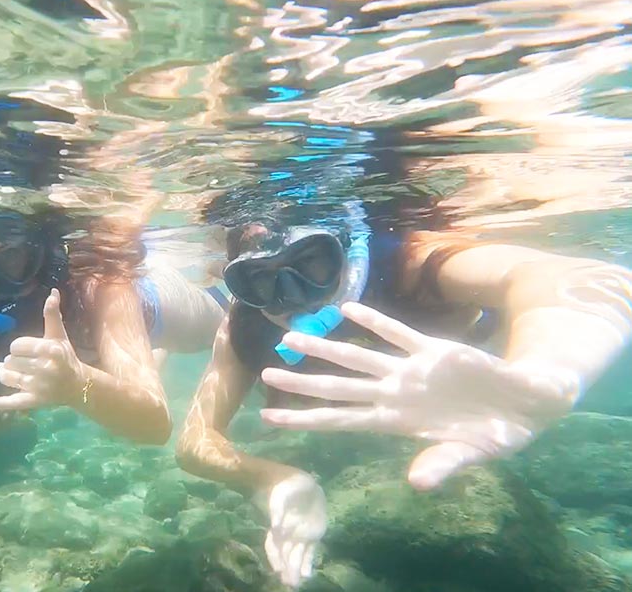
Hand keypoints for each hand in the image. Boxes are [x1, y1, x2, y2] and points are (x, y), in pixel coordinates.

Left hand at [0, 288, 83, 411]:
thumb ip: (52, 315)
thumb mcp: (59, 336)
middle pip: (10, 360)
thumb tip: (52, 292)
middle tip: (26, 363)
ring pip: (6, 377)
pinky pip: (7, 402)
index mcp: (50, 351)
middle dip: (15, 360)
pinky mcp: (30, 402)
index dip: (20, 347)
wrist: (77, 386)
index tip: (29, 350)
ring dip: (6, 373)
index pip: (17, 345)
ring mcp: (36, 388)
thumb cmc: (66, 357)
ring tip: (12, 371)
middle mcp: (43, 370)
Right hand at [256, 472, 326, 588]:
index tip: (278, 569)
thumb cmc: (287, 487)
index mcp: (278, 527)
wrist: (302, 483)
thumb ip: (277, 509)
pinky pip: (311, 551)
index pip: (273, 546)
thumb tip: (275, 527)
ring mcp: (301, 536)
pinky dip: (308, 563)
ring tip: (296, 584)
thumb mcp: (281, 494)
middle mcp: (288, 535)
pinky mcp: (314, 534)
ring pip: (297, 556)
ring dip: (296, 570)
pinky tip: (308, 575)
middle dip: (287, 570)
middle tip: (289, 583)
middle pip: (285, 556)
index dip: (275, 558)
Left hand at [261, 302, 575, 489]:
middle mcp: (394, 394)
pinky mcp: (433, 350)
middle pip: (338, 387)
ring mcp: (410, 371)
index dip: (305, 419)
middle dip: (302, 382)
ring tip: (290, 336)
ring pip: (358, 356)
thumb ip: (443, 465)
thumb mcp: (470, 454)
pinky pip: (397, 333)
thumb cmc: (494, 434)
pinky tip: (347, 309)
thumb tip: (417, 482)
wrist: (527, 404)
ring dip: (324, 347)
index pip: (340, 420)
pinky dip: (374, 321)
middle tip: (264, 373)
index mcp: (396, 423)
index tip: (269, 419)